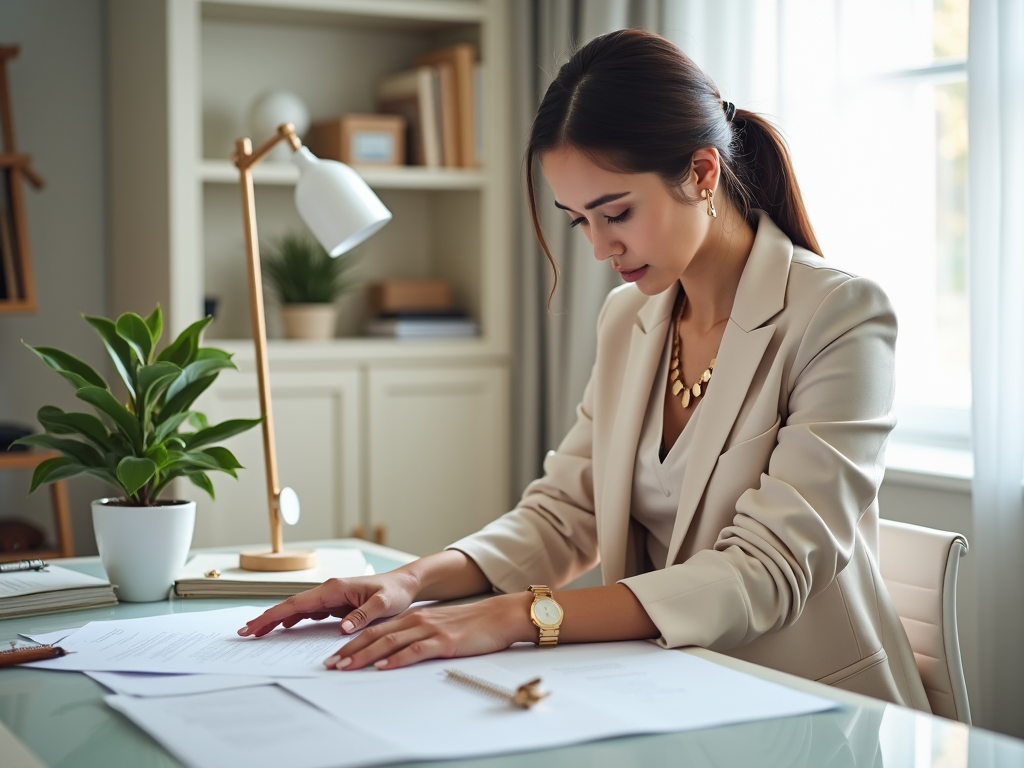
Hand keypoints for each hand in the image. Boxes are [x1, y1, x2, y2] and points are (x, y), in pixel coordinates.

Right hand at [237, 571, 419, 637]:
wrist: (406, 584)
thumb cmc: (395, 591)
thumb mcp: (383, 605)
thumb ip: (362, 615)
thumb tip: (341, 628)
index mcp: (334, 588)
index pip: (297, 603)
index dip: (274, 615)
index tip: (255, 624)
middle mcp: (329, 590)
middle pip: (291, 605)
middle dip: (267, 618)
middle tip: (246, 632)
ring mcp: (331, 597)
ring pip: (297, 609)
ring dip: (277, 620)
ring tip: (258, 633)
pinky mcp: (336, 604)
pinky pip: (309, 612)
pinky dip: (293, 619)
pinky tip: (285, 627)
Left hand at [323, 591, 534, 670]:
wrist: (500, 615)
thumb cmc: (473, 624)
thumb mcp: (440, 627)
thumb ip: (419, 636)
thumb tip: (397, 653)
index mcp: (415, 618)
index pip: (377, 630)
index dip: (353, 643)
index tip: (335, 656)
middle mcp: (418, 620)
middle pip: (377, 636)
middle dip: (351, 651)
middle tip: (331, 665)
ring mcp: (430, 629)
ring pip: (390, 642)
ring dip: (366, 655)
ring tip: (346, 667)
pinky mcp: (444, 640)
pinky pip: (415, 650)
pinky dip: (397, 659)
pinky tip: (384, 667)